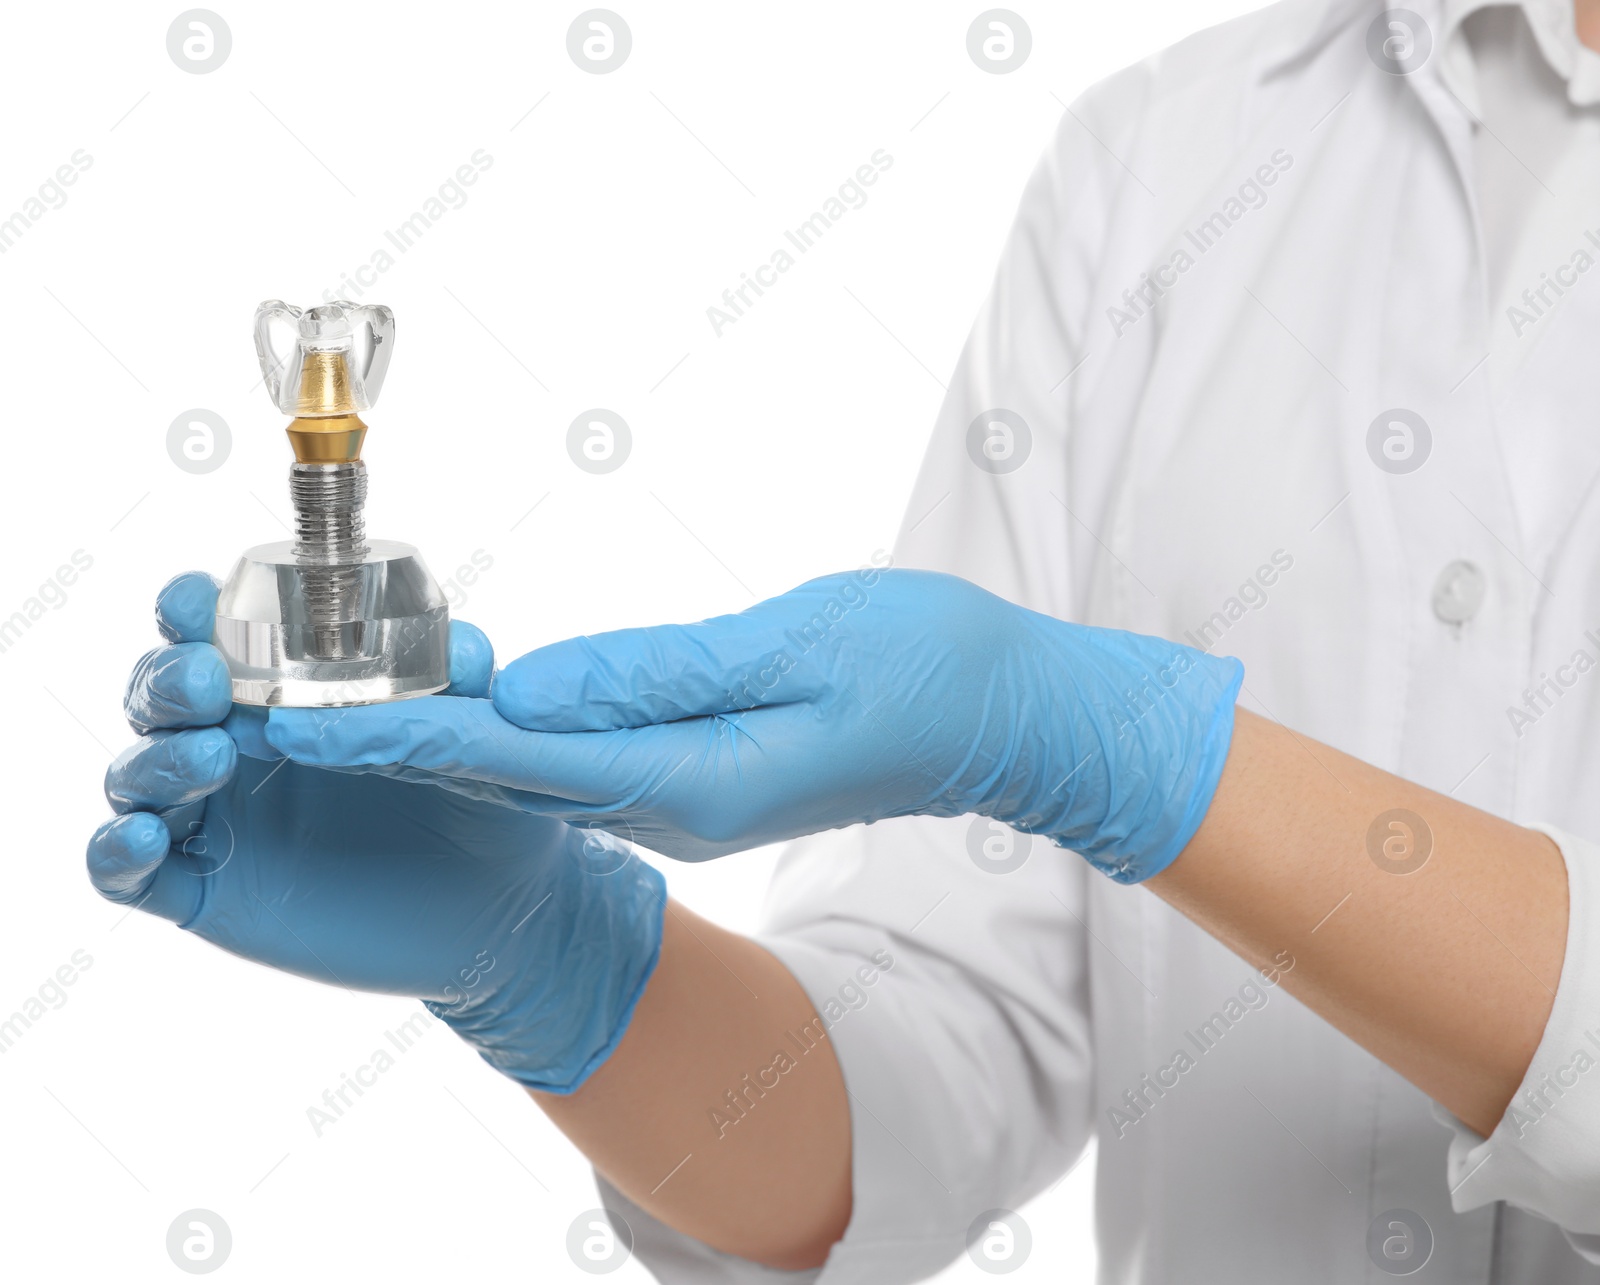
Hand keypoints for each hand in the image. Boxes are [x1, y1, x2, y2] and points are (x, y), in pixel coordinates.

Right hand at [87, 572, 665, 1092]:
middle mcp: (234, 746)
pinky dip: (116, 853)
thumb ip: (464, 690)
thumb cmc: (476, 804)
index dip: (192, 611)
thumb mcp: (476, 741)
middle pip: (158, 696)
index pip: (211, 634)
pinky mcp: (203, 892)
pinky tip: (142, 839)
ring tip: (209, 756)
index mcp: (286, 692)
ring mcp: (212, 820)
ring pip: (137, 776)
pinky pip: (130, 874)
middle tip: (208, 683)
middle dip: (167, 680)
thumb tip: (464, 646)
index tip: (199, 600)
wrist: (492, 910)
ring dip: (156, 759)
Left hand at [262, 567, 1242, 881]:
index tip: (296, 724)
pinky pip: (578, 753)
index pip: (517, 758)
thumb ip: (659, 672)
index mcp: (695, 781)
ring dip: (432, 736)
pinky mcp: (695, 772)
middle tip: (269, 711)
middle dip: (385, 744)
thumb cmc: (925, 666)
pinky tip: (454, 697)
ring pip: (533, 766)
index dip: (399, 738)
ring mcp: (684, 795)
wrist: (1001, 718)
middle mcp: (674, 804)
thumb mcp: (797, 645)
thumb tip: (528, 688)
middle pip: (505, 773)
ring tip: (329, 699)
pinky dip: (501, 727)